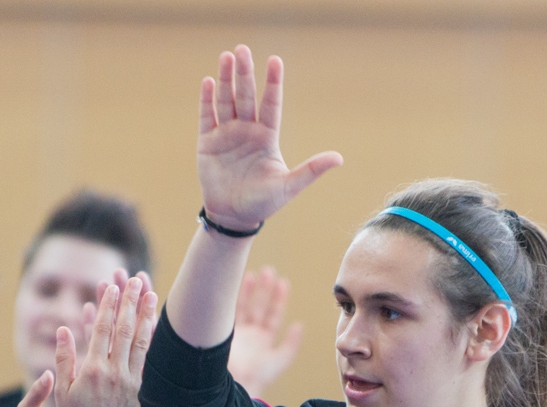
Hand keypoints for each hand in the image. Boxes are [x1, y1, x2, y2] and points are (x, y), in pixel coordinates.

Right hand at [55, 277, 158, 406]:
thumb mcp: (62, 393)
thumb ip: (64, 359)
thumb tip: (64, 329)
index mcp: (92, 370)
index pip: (101, 329)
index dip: (107, 306)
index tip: (112, 287)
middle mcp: (114, 372)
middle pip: (123, 329)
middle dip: (130, 302)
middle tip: (136, 280)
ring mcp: (131, 381)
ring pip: (140, 341)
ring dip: (146, 316)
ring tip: (151, 295)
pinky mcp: (141, 390)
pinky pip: (147, 360)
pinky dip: (151, 340)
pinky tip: (155, 326)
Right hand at [197, 45, 341, 230]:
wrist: (234, 217)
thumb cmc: (263, 202)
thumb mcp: (289, 186)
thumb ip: (311, 170)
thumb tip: (339, 158)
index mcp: (267, 136)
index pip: (271, 103)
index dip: (272, 82)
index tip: (275, 60)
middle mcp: (247, 130)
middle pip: (246, 96)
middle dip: (245, 73)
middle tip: (242, 49)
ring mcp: (227, 134)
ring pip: (227, 100)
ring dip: (226, 79)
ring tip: (226, 57)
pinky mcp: (208, 143)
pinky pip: (207, 116)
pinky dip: (207, 100)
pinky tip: (208, 82)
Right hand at [228, 267, 302, 397]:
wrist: (235, 387)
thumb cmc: (258, 378)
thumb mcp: (279, 360)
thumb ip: (290, 344)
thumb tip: (299, 325)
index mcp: (263, 340)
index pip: (272, 314)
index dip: (278, 299)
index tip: (283, 282)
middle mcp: (249, 335)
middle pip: (257, 307)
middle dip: (263, 289)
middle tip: (268, 271)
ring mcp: (235, 333)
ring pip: (242, 307)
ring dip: (247, 291)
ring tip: (252, 273)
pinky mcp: (224, 334)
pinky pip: (228, 313)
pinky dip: (230, 301)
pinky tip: (232, 288)